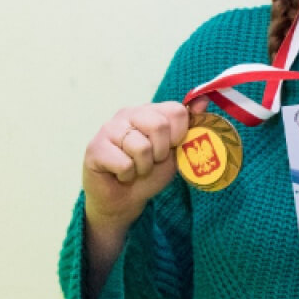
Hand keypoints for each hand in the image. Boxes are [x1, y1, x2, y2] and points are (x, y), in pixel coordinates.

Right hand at [82, 101, 188, 228]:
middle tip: (152, 161)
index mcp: (150, 111)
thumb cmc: (150, 173)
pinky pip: (124, 163)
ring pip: (141, 147)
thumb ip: (189, 127)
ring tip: (135, 169)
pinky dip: (127, 175)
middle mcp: (128, 113)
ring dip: (143, 167)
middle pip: (159, 125)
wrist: (124, 200)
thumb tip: (204, 99)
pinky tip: (120, 174)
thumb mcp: (176, 151)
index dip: (179, 135)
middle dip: (161, 152)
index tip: (172, 148)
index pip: (176, 110)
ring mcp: (109, 128)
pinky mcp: (95, 148)